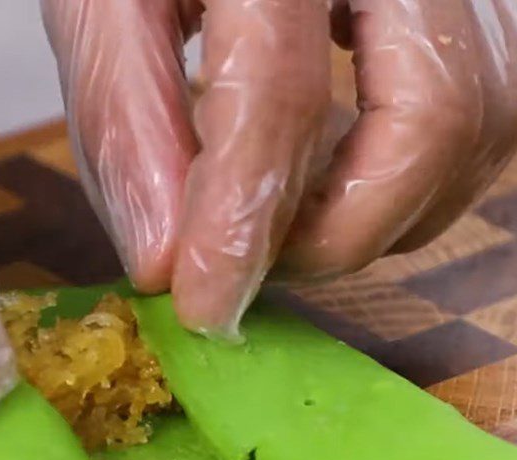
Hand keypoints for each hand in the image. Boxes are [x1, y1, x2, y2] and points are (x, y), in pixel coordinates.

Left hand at [42, 0, 516, 338]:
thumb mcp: (103, 8)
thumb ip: (127, 122)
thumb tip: (165, 261)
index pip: (280, 97)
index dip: (242, 226)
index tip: (206, 306)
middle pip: (431, 123)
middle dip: (337, 237)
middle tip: (254, 263)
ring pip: (477, 128)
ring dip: (376, 215)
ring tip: (281, 218)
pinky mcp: (476, 6)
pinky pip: (480, 112)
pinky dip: (404, 177)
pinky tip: (329, 175)